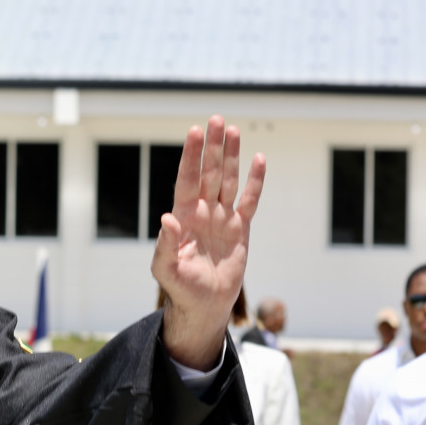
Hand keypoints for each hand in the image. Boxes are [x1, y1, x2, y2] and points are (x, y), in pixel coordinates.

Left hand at [152, 115, 266, 369]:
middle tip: (216, 119)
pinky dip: (255, 182)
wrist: (204, 305)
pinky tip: (258, 159)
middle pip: (208, 173)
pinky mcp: (240, 229)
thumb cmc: (180, 288)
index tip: (194, 131)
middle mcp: (202, 213)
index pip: (186, 180)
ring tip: (233, 130)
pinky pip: (249, 201)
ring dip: (231, 156)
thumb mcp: (167, 269)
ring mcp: (221, 219)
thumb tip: (167, 218)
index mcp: (182, 218)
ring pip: (227, 181)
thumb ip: (166, 245)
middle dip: (212, 147)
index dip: (190, 157)